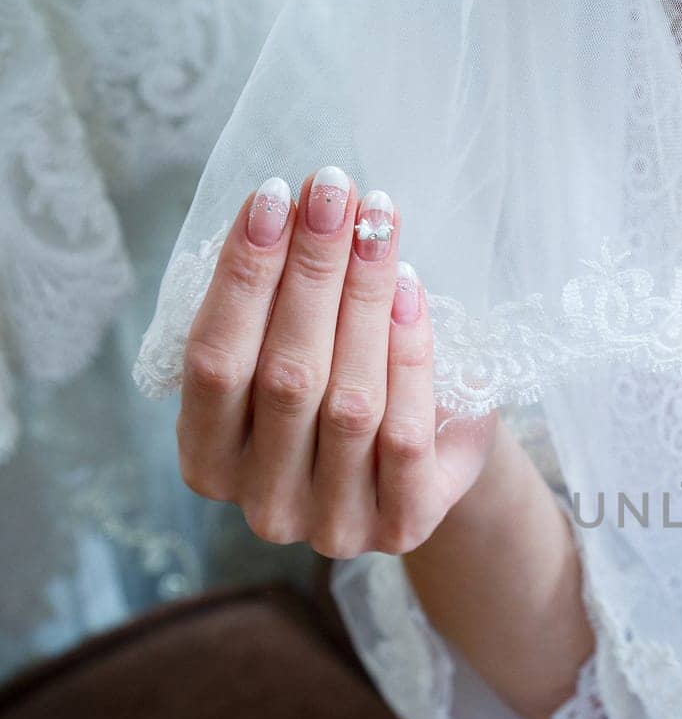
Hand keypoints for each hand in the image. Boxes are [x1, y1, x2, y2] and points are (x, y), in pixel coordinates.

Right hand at [177, 167, 495, 556]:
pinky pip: (403, 435)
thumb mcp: (300, 352)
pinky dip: (407, 357)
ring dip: (361, 299)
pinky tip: (408, 291)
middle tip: (333, 192)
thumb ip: (278, 310)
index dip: (242, 277)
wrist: (435, 460)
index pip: (213, 361)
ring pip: (346, 402)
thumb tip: (295, 210)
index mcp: (209, 461)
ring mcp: (332, 523)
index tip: (273, 196)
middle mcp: (263, 503)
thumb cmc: (350, 389)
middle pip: (284, 375)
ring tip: (377, 223)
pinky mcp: (402, 526)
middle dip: (309, 272)